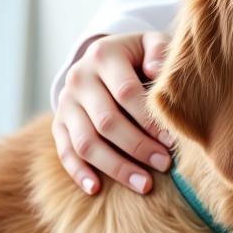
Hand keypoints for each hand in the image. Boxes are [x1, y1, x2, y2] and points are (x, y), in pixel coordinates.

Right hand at [53, 31, 172, 194]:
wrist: (106, 58)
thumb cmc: (140, 55)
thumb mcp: (151, 43)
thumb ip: (159, 51)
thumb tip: (155, 71)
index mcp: (103, 55)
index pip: (126, 93)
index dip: (150, 120)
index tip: (173, 140)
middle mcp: (78, 79)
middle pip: (107, 122)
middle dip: (138, 147)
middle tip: (165, 164)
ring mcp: (65, 103)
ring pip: (86, 143)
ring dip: (116, 167)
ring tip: (145, 185)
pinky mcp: (59, 124)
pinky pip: (65, 152)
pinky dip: (79, 172)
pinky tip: (97, 189)